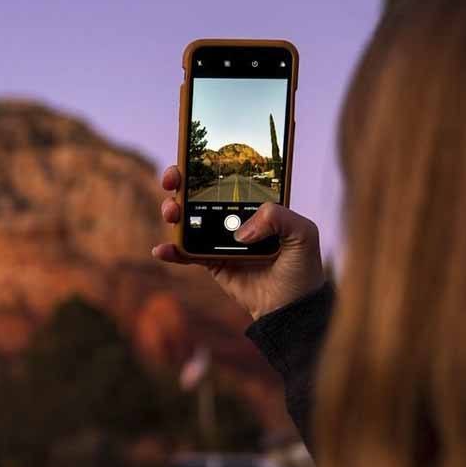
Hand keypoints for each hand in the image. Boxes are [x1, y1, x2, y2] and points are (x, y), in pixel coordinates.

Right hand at [151, 165, 325, 319]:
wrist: (291, 309)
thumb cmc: (302, 269)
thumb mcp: (303, 234)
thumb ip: (278, 217)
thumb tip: (240, 230)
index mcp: (256, 205)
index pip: (228, 178)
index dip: (207, 165)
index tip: (192, 158)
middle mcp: (235, 218)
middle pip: (200, 194)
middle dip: (180, 182)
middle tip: (172, 181)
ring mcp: (220, 239)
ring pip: (188, 219)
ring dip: (172, 211)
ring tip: (172, 213)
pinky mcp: (211, 262)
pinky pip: (186, 253)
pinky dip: (171, 251)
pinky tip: (162, 250)